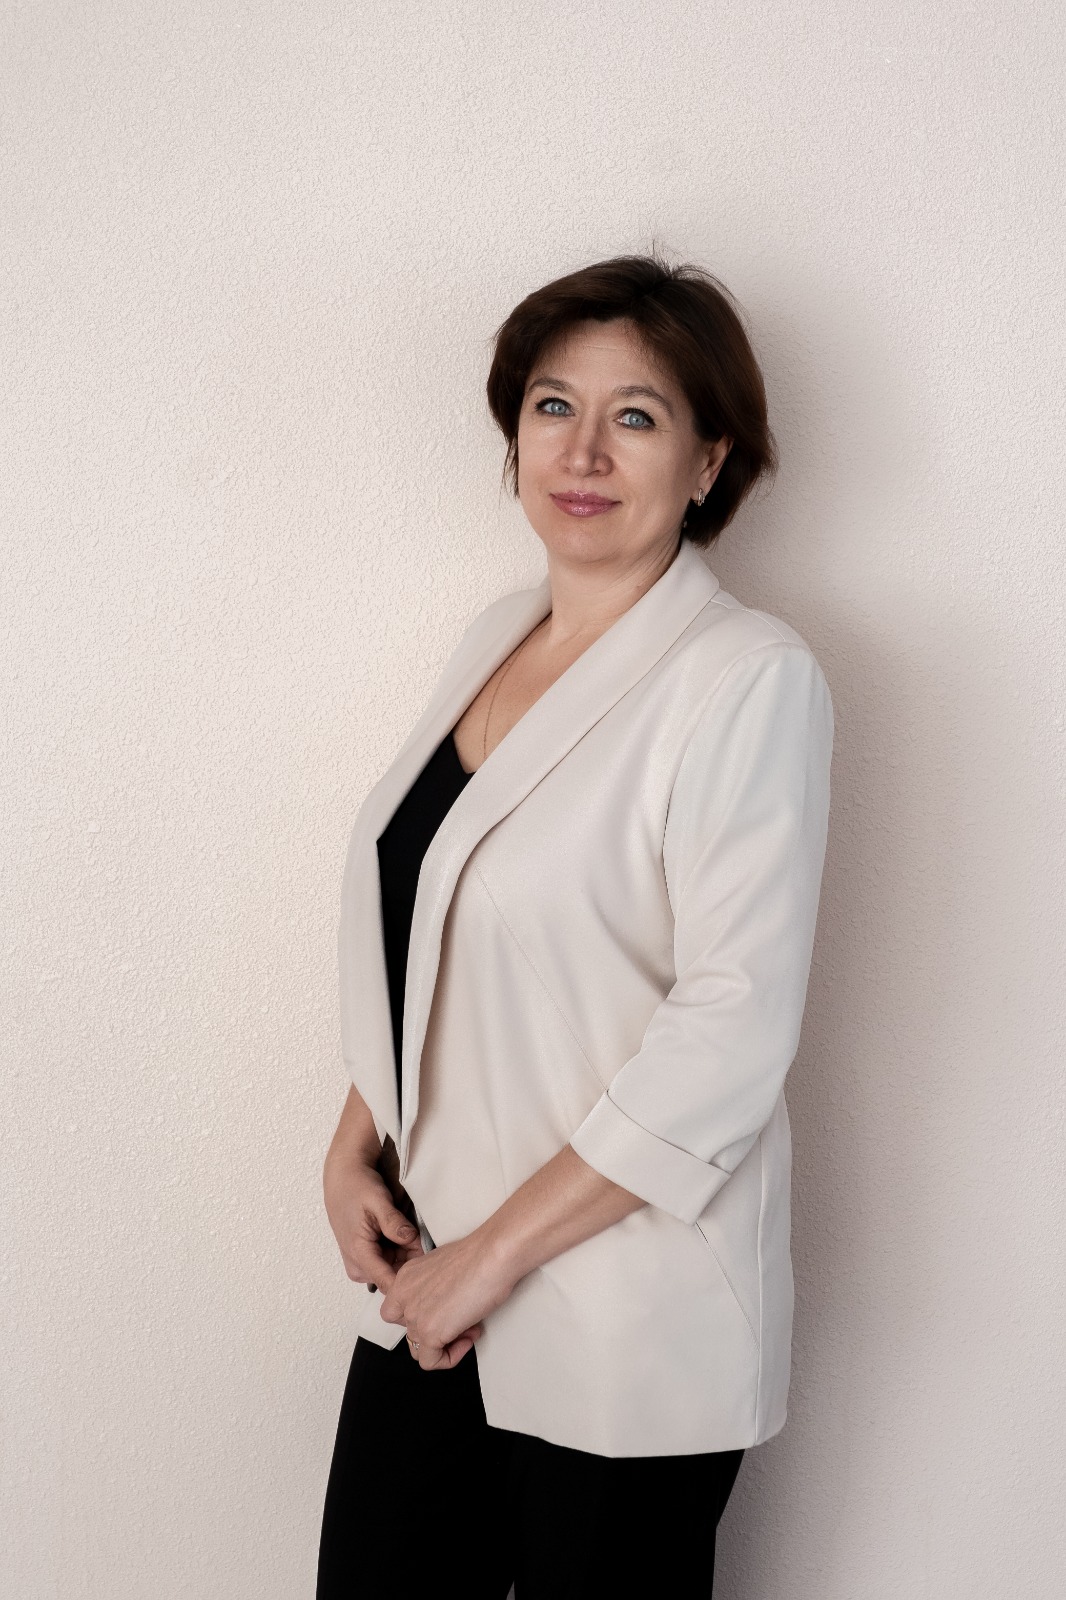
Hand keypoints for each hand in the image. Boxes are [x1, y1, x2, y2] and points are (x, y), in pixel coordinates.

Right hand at [323, 1149, 423, 1296]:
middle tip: (428, 1242)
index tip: (431, 1270)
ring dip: (409, 1256)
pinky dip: (403, 1251)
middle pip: (395, 1276)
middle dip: (414, 1263)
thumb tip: (411, 1239)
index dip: (412, 1280)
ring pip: (395, 1270)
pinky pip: (390, 1262)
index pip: (389, 1283)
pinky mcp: (367, 1258)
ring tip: (417, 1235)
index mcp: (359, 1254)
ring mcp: (362, 1264)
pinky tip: (408, 1237)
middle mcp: (359, 1266)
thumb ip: (393, 1222)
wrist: (343, 1178)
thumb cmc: (356, 1187)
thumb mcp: (377, 1201)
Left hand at [379, 1230, 514, 1369]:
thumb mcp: (442, 1267)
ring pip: (418, 1348)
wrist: (492, 1256)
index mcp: (405, 1277)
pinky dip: (450, 1358)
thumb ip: (431, 1289)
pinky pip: (430, 1362)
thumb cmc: (478, 1255)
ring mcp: (414, 1316)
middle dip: (434, 1330)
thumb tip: (443, 1307)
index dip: (420, 1316)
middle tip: (459, 1320)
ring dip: (444, 1344)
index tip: (443, 1312)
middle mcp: (404, 1296)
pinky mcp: (429, 1333)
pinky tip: (468, 1338)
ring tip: (469, 1328)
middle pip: (409, 1330)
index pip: (396, 1311)